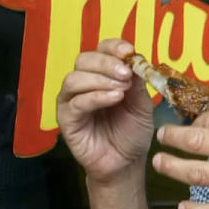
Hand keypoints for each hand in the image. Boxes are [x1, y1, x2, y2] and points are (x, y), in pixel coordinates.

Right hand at [56, 39, 154, 184]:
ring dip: (100, 79)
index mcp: (103, 74)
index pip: (101, 49)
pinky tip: (114, 99)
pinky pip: (76, 102)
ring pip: (75, 78)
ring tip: (122, 89)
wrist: (126, 162)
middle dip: (106, 63)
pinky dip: (95, 97)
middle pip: (84, 59)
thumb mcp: (142, 104)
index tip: (129, 51)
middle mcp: (84, 83)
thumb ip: (138, 83)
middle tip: (126, 74)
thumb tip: (137, 60)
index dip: (113, 46)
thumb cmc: (132, 131)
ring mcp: (72, 100)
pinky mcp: (66, 119)